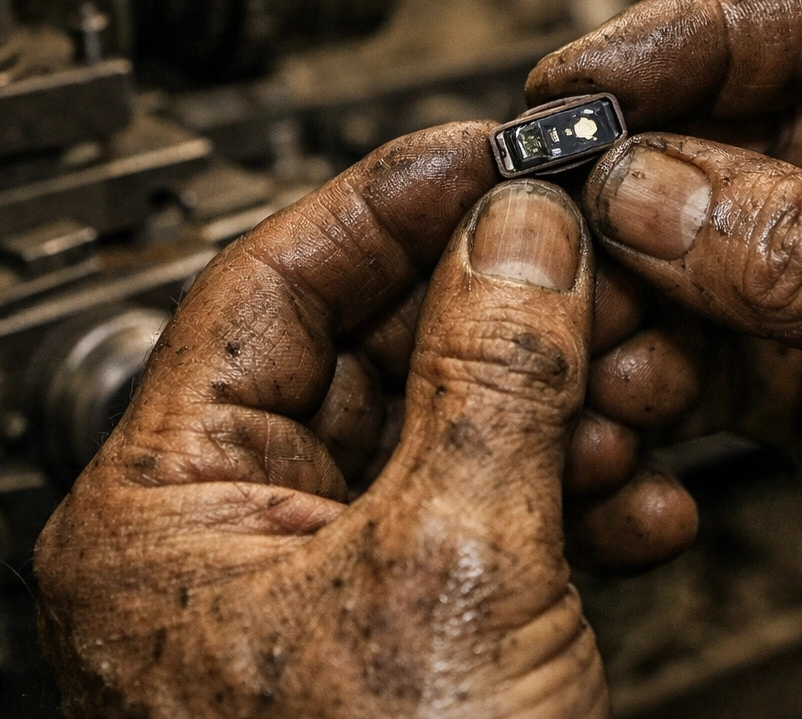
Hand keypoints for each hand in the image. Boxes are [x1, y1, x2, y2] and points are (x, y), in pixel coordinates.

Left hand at [35, 125, 617, 716]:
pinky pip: (491, 534)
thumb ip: (490, 380)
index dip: (390, 203)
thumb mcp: (452, 567)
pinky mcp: (411, 649)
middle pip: (375, 357)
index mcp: (161, 518)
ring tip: (640, 387)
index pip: (267, 288)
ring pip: (450, 444)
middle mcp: (228, 548)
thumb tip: (521, 232)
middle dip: (510, 314)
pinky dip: (573, 508)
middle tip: (592, 258)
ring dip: (563, 413)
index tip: (489, 152)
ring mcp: (324, 598)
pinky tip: (641, 500)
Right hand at [528, 0, 801, 716]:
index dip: (692, 36)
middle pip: (748, 124)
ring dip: (640, 281)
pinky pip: (721, 347)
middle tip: (549, 205)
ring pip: (715, 241)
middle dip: (645, 170)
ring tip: (583, 318)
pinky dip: (664, 367)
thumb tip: (654, 192)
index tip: (583, 80)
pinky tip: (630, 390)